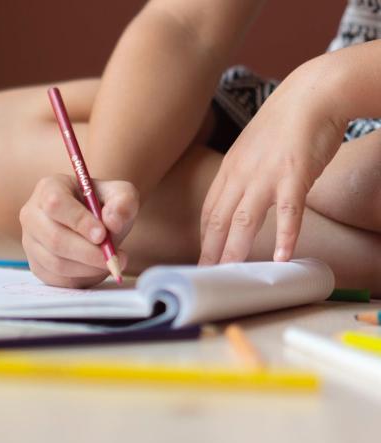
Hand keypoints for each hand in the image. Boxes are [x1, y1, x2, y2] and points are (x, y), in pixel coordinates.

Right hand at [20, 174, 137, 287]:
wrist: (93, 224)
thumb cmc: (103, 206)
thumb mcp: (120, 195)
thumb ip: (123, 203)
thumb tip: (112, 222)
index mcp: (49, 188)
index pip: (55, 204)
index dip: (79, 221)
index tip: (102, 235)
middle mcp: (32, 214)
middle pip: (54, 238)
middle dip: (88, 252)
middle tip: (113, 257)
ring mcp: (30, 241)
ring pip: (56, 262)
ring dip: (88, 267)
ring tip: (109, 261)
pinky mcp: (36, 265)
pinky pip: (56, 279)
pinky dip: (80, 278)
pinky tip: (95, 268)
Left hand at [199, 61, 345, 263]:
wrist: (313, 93)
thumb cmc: (286, 123)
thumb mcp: (252, 149)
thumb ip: (243, 175)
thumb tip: (241, 200)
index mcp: (230, 169)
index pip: (209, 211)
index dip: (204, 239)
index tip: (201, 260)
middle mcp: (241, 174)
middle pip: (220, 220)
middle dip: (211, 252)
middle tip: (207, 277)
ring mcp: (267, 175)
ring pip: (245, 220)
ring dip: (237, 250)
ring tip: (231, 274)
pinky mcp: (295, 175)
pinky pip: (288, 211)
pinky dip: (286, 235)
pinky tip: (284, 256)